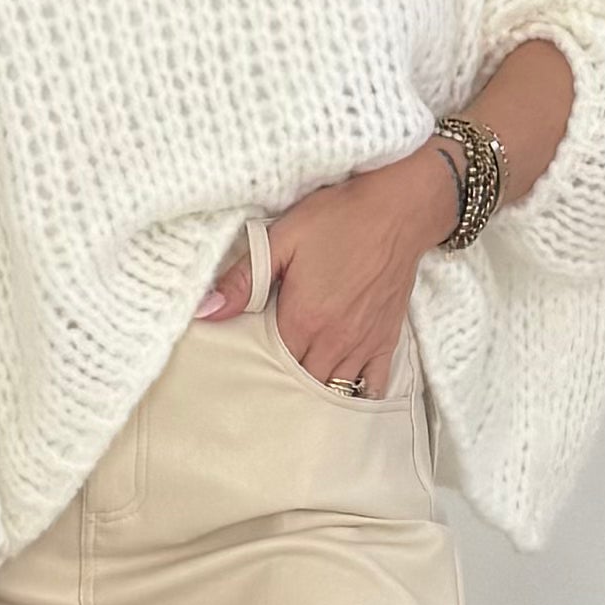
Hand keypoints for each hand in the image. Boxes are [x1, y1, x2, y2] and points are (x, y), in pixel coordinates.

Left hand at [192, 147, 450, 391]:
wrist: (398, 209)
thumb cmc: (339, 218)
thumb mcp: (282, 238)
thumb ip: (243, 279)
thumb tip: (205, 311)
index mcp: (303, 319)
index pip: (271, 365)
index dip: (255, 368)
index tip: (243, 368)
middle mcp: (334, 340)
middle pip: (302, 383)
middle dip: (283, 386)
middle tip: (266, 385)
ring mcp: (363, 343)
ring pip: (335, 388)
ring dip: (316, 392)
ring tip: (298, 394)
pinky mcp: (387, 338)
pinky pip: (373, 384)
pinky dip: (357, 393)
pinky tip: (344, 393)